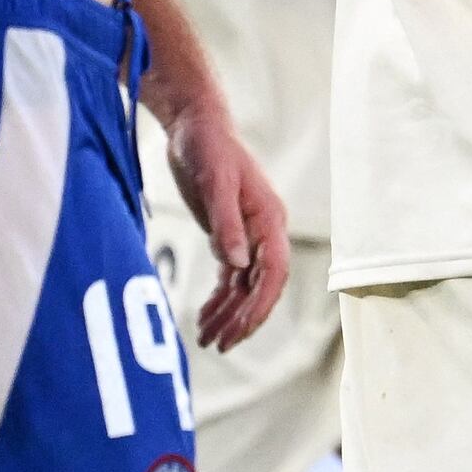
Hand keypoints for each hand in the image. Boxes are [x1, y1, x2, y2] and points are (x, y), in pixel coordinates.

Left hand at [158, 100, 287, 347]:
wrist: (196, 125)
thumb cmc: (207, 146)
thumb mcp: (215, 183)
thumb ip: (226, 224)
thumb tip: (238, 266)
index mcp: (270, 219)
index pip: (275, 272)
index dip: (260, 304)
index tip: (240, 329)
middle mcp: (265, 231)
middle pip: (262, 286)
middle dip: (243, 318)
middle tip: (220, 345)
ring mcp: (249, 235)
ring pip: (245, 286)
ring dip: (228, 314)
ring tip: (206, 340)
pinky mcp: (229, 236)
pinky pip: (230, 278)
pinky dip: (219, 299)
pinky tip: (205, 317)